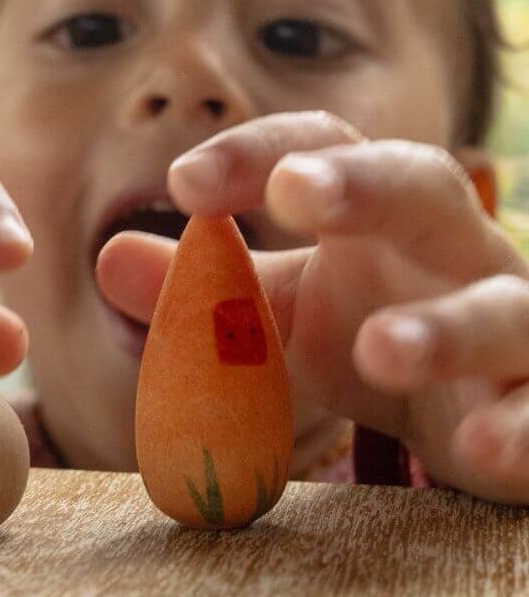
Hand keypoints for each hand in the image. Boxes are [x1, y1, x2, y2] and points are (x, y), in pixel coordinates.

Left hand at [97, 111, 528, 504]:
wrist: (477, 403)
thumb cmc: (371, 332)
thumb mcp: (280, 314)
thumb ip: (205, 291)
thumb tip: (109, 259)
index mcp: (373, 215)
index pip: (321, 150)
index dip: (257, 152)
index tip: (182, 183)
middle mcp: (450, 252)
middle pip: (423, 188)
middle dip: (363, 185)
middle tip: (298, 195)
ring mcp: (513, 325)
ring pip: (504, 308)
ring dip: (445, 326)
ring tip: (379, 349)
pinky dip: (522, 427)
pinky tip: (482, 446)